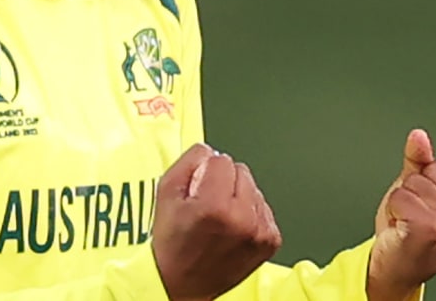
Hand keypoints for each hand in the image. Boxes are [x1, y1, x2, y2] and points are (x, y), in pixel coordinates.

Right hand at [151, 143, 283, 300]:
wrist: (181, 284)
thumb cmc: (172, 243)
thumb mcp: (165, 193)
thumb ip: (189, 161)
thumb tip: (210, 151)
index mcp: (215, 206)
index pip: (220, 159)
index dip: (204, 171)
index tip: (196, 189)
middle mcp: (242, 219)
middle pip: (240, 170)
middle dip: (223, 181)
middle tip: (206, 205)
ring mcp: (260, 232)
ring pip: (254, 188)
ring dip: (238, 197)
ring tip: (219, 219)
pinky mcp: (270, 241)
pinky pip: (263, 208)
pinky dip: (249, 213)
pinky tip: (232, 227)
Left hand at [367, 129, 435, 300]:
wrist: (399, 267)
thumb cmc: (414, 229)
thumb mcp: (421, 188)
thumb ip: (421, 159)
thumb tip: (419, 135)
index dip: (434, 175)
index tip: (434, 201)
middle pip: (434, 168)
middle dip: (418, 188)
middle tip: (419, 213)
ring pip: (415, 182)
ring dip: (405, 200)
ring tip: (411, 221)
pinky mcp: (431, 228)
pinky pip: (400, 196)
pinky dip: (395, 210)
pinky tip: (403, 227)